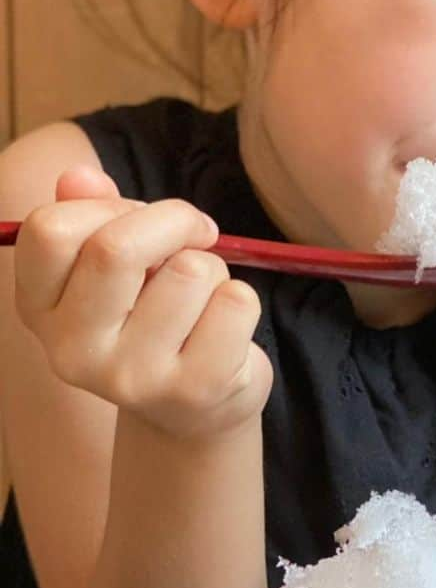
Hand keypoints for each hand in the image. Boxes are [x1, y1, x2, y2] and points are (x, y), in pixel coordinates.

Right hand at [14, 166, 271, 439]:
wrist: (194, 410)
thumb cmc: (152, 316)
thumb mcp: (114, 268)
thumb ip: (94, 215)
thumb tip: (79, 176)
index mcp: (40, 309)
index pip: (50, 229)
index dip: (109, 206)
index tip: (143, 218)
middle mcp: (73, 351)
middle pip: (117, 247)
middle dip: (173, 221)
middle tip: (196, 235)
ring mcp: (133, 377)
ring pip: (191, 270)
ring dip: (212, 267)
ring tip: (202, 298)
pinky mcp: (194, 389)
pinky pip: (236, 303)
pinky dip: (242, 300)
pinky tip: (225, 327)